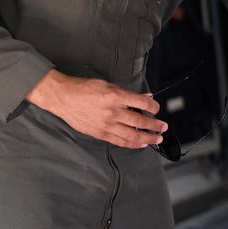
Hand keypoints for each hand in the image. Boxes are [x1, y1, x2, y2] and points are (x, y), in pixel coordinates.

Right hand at [25, 69, 167, 147]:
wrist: (63, 98)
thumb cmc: (85, 88)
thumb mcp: (108, 84)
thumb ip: (128, 93)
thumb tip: (146, 96)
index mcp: (115, 96)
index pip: (142, 102)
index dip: (153, 106)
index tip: (157, 108)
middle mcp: (112, 111)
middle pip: (140, 121)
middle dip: (155, 125)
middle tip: (164, 127)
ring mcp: (106, 124)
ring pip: (132, 134)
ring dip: (148, 137)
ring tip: (158, 138)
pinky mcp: (99, 133)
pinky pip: (119, 141)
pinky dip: (132, 144)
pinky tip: (141, 144)